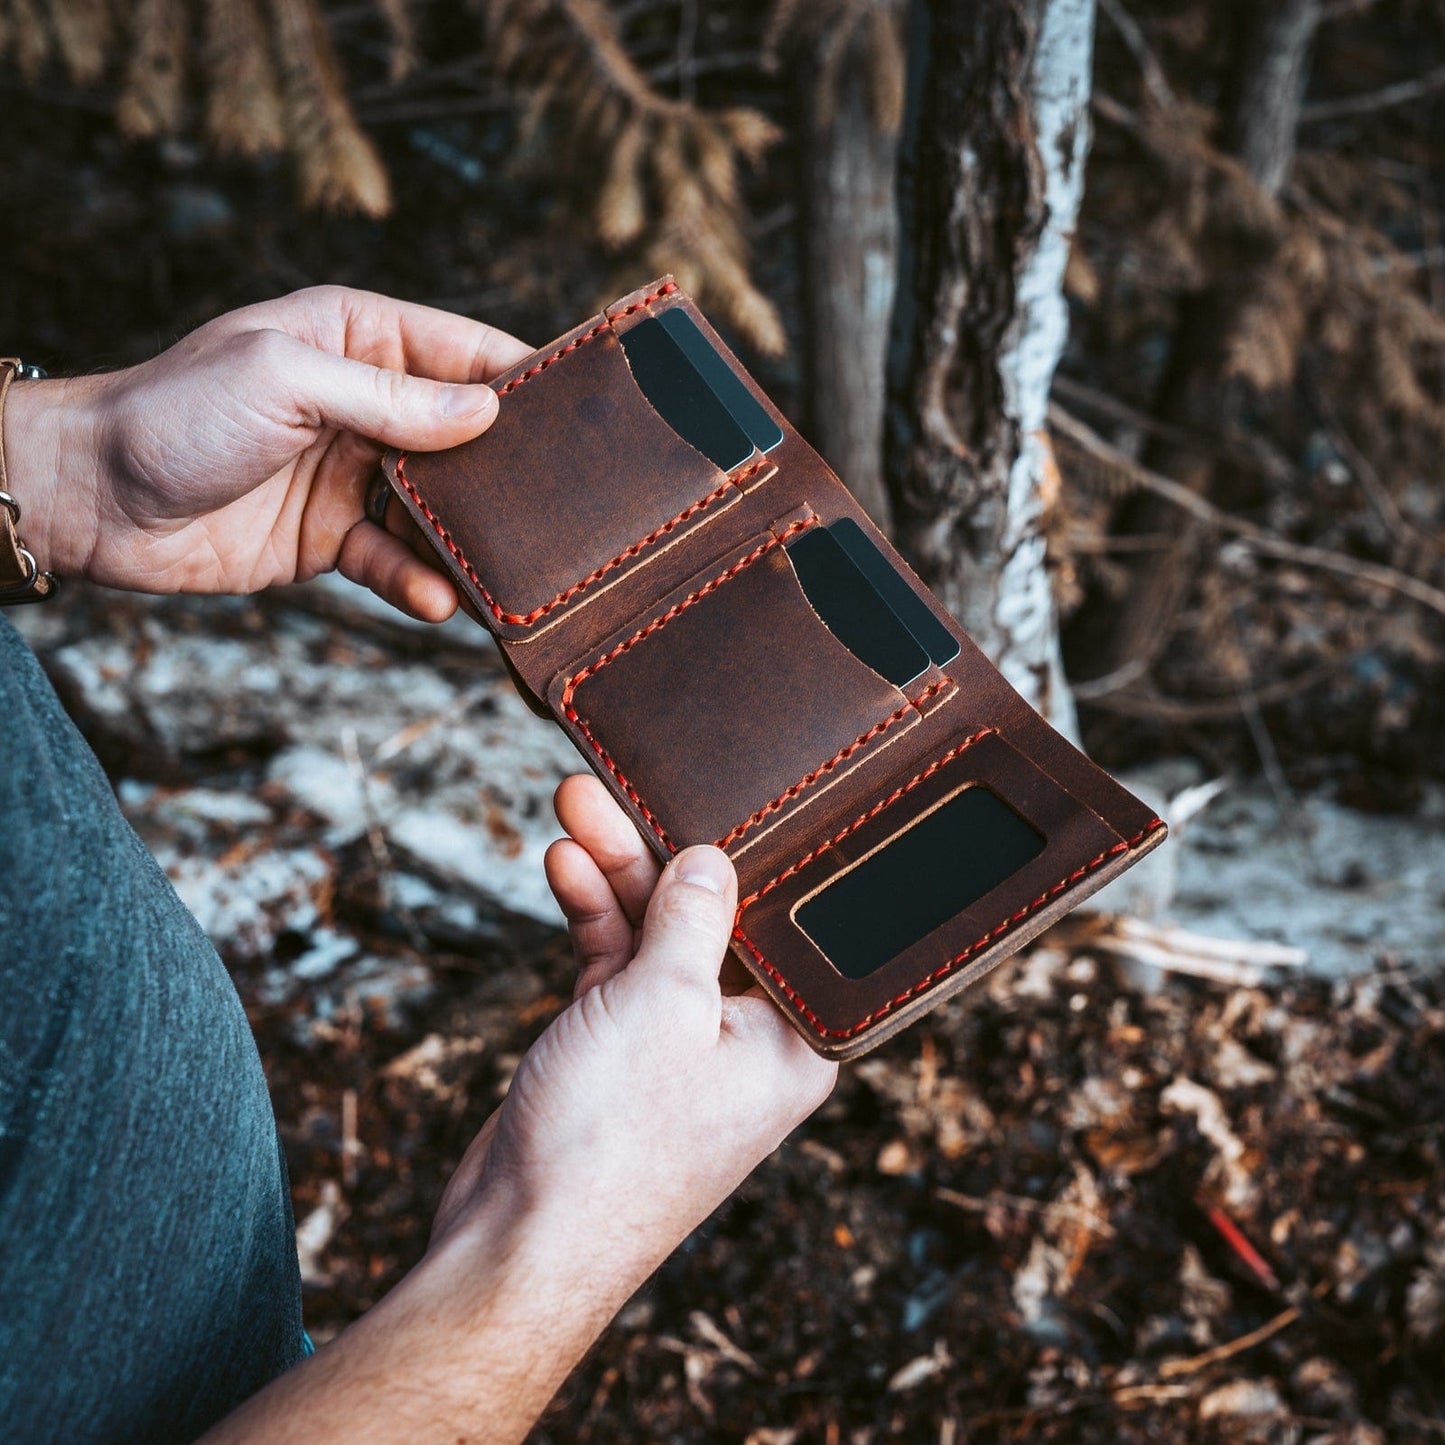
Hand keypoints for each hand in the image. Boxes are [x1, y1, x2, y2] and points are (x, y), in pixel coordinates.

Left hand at [7, 286, 530, 618]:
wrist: (94, 500)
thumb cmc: (175, 414)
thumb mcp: (287, 380)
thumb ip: (391, 398)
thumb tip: (488, 411)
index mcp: (358, 338)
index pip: (465, 350)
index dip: (526, 377)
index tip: (586, 410)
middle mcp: (367, 404)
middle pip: (468, 435)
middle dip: (511, 470)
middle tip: (571, 504)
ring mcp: (356, 474)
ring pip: (441, 507)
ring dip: (472, 538)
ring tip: (512, 569)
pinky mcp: (335, 538)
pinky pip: (397, 560)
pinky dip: (419, 581)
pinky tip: (437, 600)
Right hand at [431, 774, 837, 1297]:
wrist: (516, 1244)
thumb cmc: (610, 1145)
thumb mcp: (664, 1006)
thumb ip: (692, 920)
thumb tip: (714, 858)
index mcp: (790, 1040)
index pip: (788, 924)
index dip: (757, 855)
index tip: (733, 794)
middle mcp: (742, 1038)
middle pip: (712, 918)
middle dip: (660, 851)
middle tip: (615, 788)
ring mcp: (676, 1042)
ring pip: (655, 934)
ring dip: (614, 872)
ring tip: (575, 803)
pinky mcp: (619, 1046)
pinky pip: (614, 963)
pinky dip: (591, 916)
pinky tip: (563, 866)